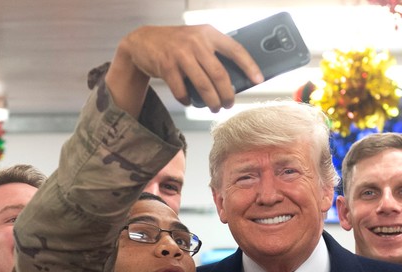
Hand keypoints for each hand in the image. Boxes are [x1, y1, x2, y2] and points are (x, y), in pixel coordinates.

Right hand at [107, 25, 262, 115]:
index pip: (235, 49)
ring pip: (203, 85)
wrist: (143, 41)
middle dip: (227, 94)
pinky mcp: (166, 66)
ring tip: (214, 107)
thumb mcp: (196, 40)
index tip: (258, 80)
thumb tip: (233, 79)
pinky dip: (188, 100)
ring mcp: (180, 54)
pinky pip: (182, 90)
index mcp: (208, 33)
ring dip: (211, 101)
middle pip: (219, 74)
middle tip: (229, 104)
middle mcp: (196, 42)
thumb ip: (212, 53)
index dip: (249, 65)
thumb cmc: (176, 44)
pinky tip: (190, 101)